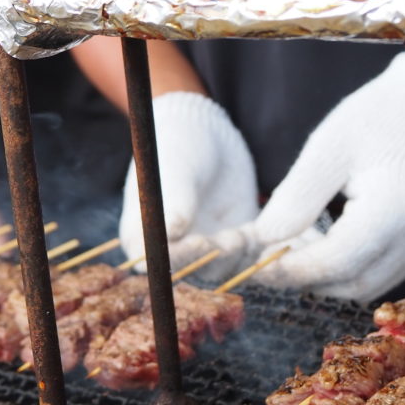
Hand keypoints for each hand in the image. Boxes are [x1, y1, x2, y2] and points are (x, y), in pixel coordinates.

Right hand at [119, 92, 258, 263]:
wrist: (208, 133)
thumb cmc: (177, 145)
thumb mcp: (174, 170)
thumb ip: (175, 202)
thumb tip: (172, 232)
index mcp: (142, 237)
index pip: (156, 262)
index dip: (179, 258)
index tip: (199, 240)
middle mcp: (173, 250)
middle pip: (191, 272)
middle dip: (213, 260)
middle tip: (230, 239)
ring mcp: (205, 248)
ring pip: (222, 268)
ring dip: (235, 257)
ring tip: (242, 234)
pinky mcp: (235, 242)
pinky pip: (247, 257)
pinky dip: (255, 251)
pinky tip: (262, 235)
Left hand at [247, 53, 404, 301]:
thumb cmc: (379, 118)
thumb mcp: (327, 147)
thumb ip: (296, 198)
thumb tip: (262, 240)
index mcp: (396, 207)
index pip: (338, 262)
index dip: (294, 271)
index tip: (257, 266)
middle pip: (352, 284)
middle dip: (306, 277)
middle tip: (271, 253)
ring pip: (366, 286)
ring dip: (325, 276)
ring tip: (298, 242)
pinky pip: (382, 273)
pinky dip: (348, 269)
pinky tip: (327, 241)